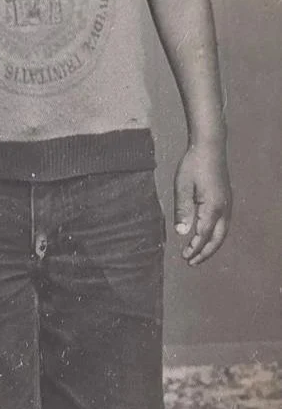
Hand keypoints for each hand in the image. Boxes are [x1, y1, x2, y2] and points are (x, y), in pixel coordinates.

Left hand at [174, 141, 231, 264]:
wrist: (210, 147)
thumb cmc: (193, 165)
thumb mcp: (182, 187)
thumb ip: (182, 211)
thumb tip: (182, 233)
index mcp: (213, 206)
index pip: (204, 234)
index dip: (195, 248)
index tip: (185, 256)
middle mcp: (224, 208)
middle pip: (217, 238)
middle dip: (205, 252)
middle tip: (191, 262)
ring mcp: (227, 204)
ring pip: (222, 232)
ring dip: (211, 245)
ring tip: (197, 253)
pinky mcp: (226, 200)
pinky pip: (223, 224)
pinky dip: (215, 235)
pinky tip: (205, 235)